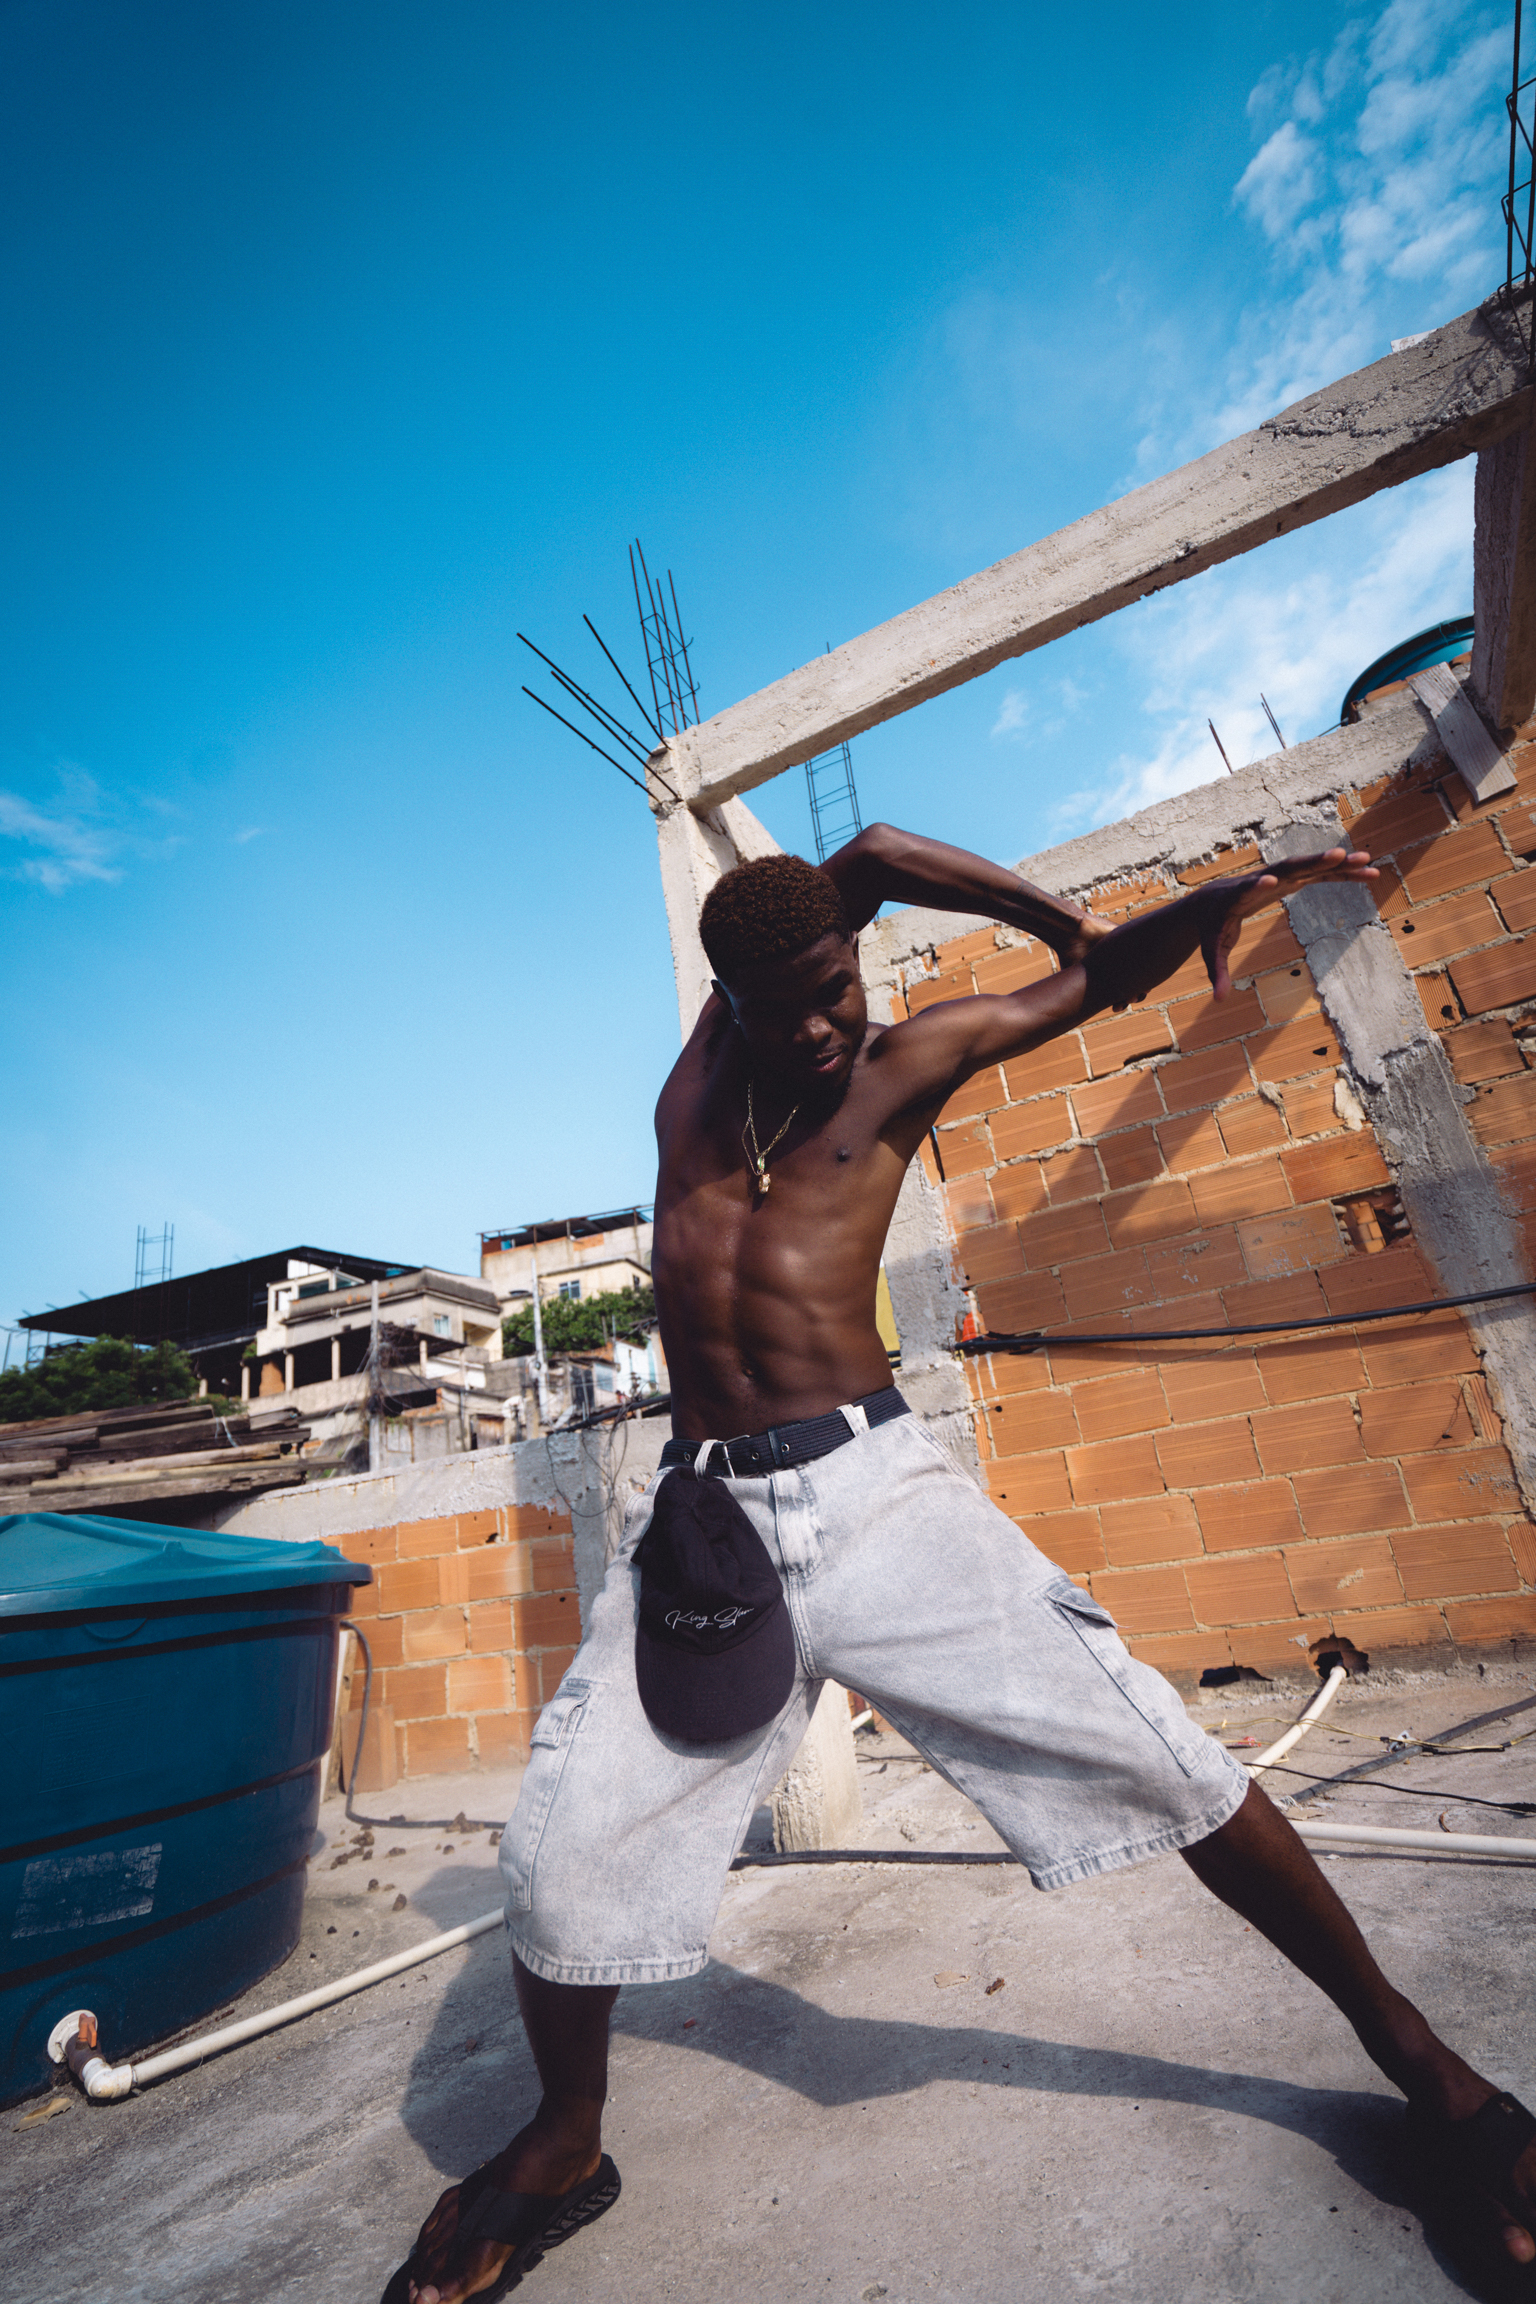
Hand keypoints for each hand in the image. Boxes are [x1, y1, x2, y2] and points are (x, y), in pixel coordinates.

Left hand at [1199, 848, 1375, 998]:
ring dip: (1338, 863)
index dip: (1257, 886)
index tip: (1268, 880)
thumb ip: (1217, 973)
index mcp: (1237, 897)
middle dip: (1311, 862)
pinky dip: (1342, 872)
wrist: (1213, 899)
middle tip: (1338, 855)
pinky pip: (1320, 874)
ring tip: (1367, 860)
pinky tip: (1366, 872)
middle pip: (1287, 868)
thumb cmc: (1213, 925)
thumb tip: (1219, 1000)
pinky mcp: (1292, 879)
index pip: (1247, 889)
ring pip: (1310, 866)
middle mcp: (1261, 880)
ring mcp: (1279, 876)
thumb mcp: (1213, 951)